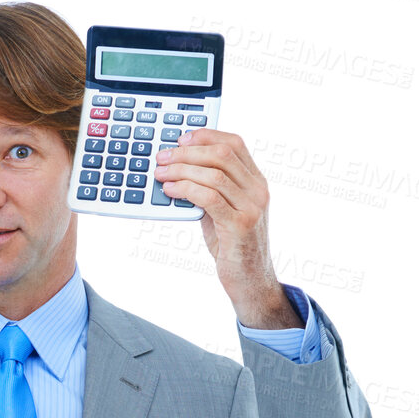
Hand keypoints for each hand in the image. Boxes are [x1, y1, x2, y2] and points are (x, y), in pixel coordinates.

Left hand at [153, 128, 297, 328]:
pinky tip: (170, 191)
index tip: (181, 138)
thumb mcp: (223, 211)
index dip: (206, 135)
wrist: (250, 282)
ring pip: (215, 174)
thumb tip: (179, 171)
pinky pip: (210, 198)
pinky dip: (186, 190)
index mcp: (256, 182)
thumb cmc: (232, 247)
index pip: (234, 143)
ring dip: (181, 170)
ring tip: (160, 174)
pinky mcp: (240, 225)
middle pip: (222, 154)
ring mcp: (252, 207)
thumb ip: (210, 190)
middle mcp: (258, 190)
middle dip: (187, 152)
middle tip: (162, 157)